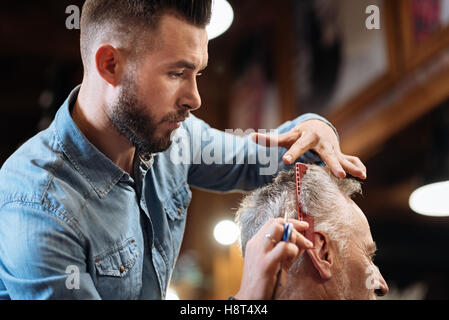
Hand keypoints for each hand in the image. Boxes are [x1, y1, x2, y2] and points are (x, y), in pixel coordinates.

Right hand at [234, 218, 312, 299]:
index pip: (273, 222)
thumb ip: (287, 252)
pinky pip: (283, 247)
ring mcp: (259, 252)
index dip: (290, 222)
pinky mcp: (265, 263)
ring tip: (298, 250)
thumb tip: (302, 241)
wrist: (251, 299)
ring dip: (293, 237)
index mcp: (256, 243)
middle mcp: (256, 244)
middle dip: (294, 226)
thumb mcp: (277, 263)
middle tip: (305, 237)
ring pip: (277, 228)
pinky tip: (292, 257)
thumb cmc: (264, 283)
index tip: (303, 227)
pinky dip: (292, 249)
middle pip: (276, 222)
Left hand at [252, 119, 366, 178]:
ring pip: (342, 158)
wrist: (318, 128)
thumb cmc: (298, 134)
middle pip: (327, 154)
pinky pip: (350, 160)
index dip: (292, 153)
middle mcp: (322, 143)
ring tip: (360, 174)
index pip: (297, 146)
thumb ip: (270, 139)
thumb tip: (251, 137)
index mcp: (306, 138)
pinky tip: (363, 175)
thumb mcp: (286, 136)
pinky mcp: (340, 155)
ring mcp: (333, 149)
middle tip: (339, 175)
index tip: (286, 161)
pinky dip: (357, 166)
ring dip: (350, 166)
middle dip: (332, 163)